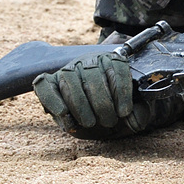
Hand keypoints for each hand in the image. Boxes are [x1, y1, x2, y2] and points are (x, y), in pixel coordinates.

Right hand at [33, 52, 152, 138]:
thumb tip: (133, 116)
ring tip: (90, 122)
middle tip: (108, 121)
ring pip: (70, 79)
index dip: (121, 90)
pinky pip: (45, 86)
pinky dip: (52, 99)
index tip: (124, 112)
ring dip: (80, 104)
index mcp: (112, 61)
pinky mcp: (49, 83)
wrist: (95, 117)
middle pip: (92, 74)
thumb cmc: (114, 111)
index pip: (117, 66)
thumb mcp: (131, 113)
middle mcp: (89, 61)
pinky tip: (63, 112)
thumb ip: (138, 114)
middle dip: (102, 103)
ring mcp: (67, 70)